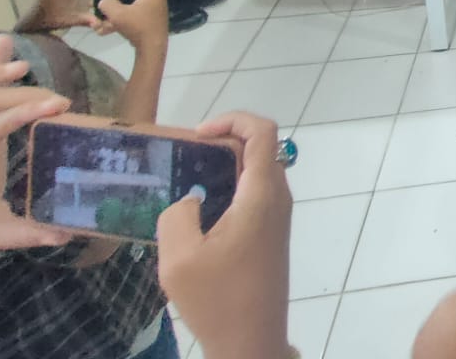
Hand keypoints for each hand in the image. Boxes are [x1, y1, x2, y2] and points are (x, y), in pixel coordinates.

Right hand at [97, 0, 167, 51]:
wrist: (151, 49)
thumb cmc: (138, 26)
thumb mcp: (117, 13)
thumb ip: (106, 3)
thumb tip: (104, 1)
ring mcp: (153, 6)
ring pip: (129, 3)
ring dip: (116, 12)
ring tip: (100, 19)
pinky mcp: (149, 17)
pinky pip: (132, 14)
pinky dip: (122, 20)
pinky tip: (106, 29)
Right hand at [158, 112, 291, 358]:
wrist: (252, 343)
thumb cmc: (219, 300)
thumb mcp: (180, 258)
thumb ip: (177, 215)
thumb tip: (191, 200)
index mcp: (262, 195)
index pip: (262, 131)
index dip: (232, 119)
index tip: (197, 136)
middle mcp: (277, 198)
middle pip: (258, 149)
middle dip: (221, 144)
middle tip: (182, 159)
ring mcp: (277, 218)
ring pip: (254, 174)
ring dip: (223, 170)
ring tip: (183, 185)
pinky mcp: (271, 235)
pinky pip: (252, 196)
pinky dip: (228, 192)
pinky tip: (196, 216)